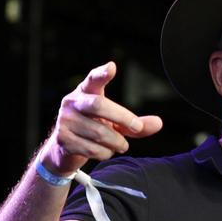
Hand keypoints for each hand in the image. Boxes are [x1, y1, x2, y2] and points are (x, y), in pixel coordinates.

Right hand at [39, 62, 162, 175]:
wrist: (64, 150)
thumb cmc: (94, 129)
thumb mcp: (116, 124)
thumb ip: (136, 124)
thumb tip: (158, 123)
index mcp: (86, 92)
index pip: (93, 79)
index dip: (101, 74)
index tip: (111, 67)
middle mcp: (73, 103)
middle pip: (99, 105)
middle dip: (122, 117)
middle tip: (137, 127)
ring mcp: (65, 121)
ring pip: (99, 132)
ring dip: (117, 143)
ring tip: (121, 145)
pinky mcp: (63, 140)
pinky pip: (93, 149)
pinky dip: (106, 153)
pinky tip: (105, 151)